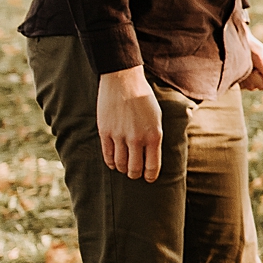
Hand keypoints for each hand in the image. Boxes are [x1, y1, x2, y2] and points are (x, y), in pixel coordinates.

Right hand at [97, 67, 163, 181]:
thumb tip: (151, 155)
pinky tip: (114, 164)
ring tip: (125, 169)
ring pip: (120, 164)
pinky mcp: (105, 132)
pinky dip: (111, 163)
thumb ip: (154, 137)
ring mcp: (119, 136)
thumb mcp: (157, 118)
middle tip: (135, 175)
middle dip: (135, 175)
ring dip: (123, 169)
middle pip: (134, 168)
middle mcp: (137, 139)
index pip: (152, 165)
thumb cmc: (144, 99)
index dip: (150, 176)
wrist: (123, 82)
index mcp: (154, 135)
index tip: (149, 179)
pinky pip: (107, 155)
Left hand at [242, 27, 262, 94]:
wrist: (236, 39)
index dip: (259, 76)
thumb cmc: (250, 47)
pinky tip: (240, 68)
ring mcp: (258, 76)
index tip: (255, 65)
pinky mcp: (248, 78)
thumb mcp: (261, 58)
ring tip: (244, 65)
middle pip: (260, 86)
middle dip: (252, 76)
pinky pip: (245, 86)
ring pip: (252, 87)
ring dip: (245, 76)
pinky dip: (240, 78)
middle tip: (249, 64)